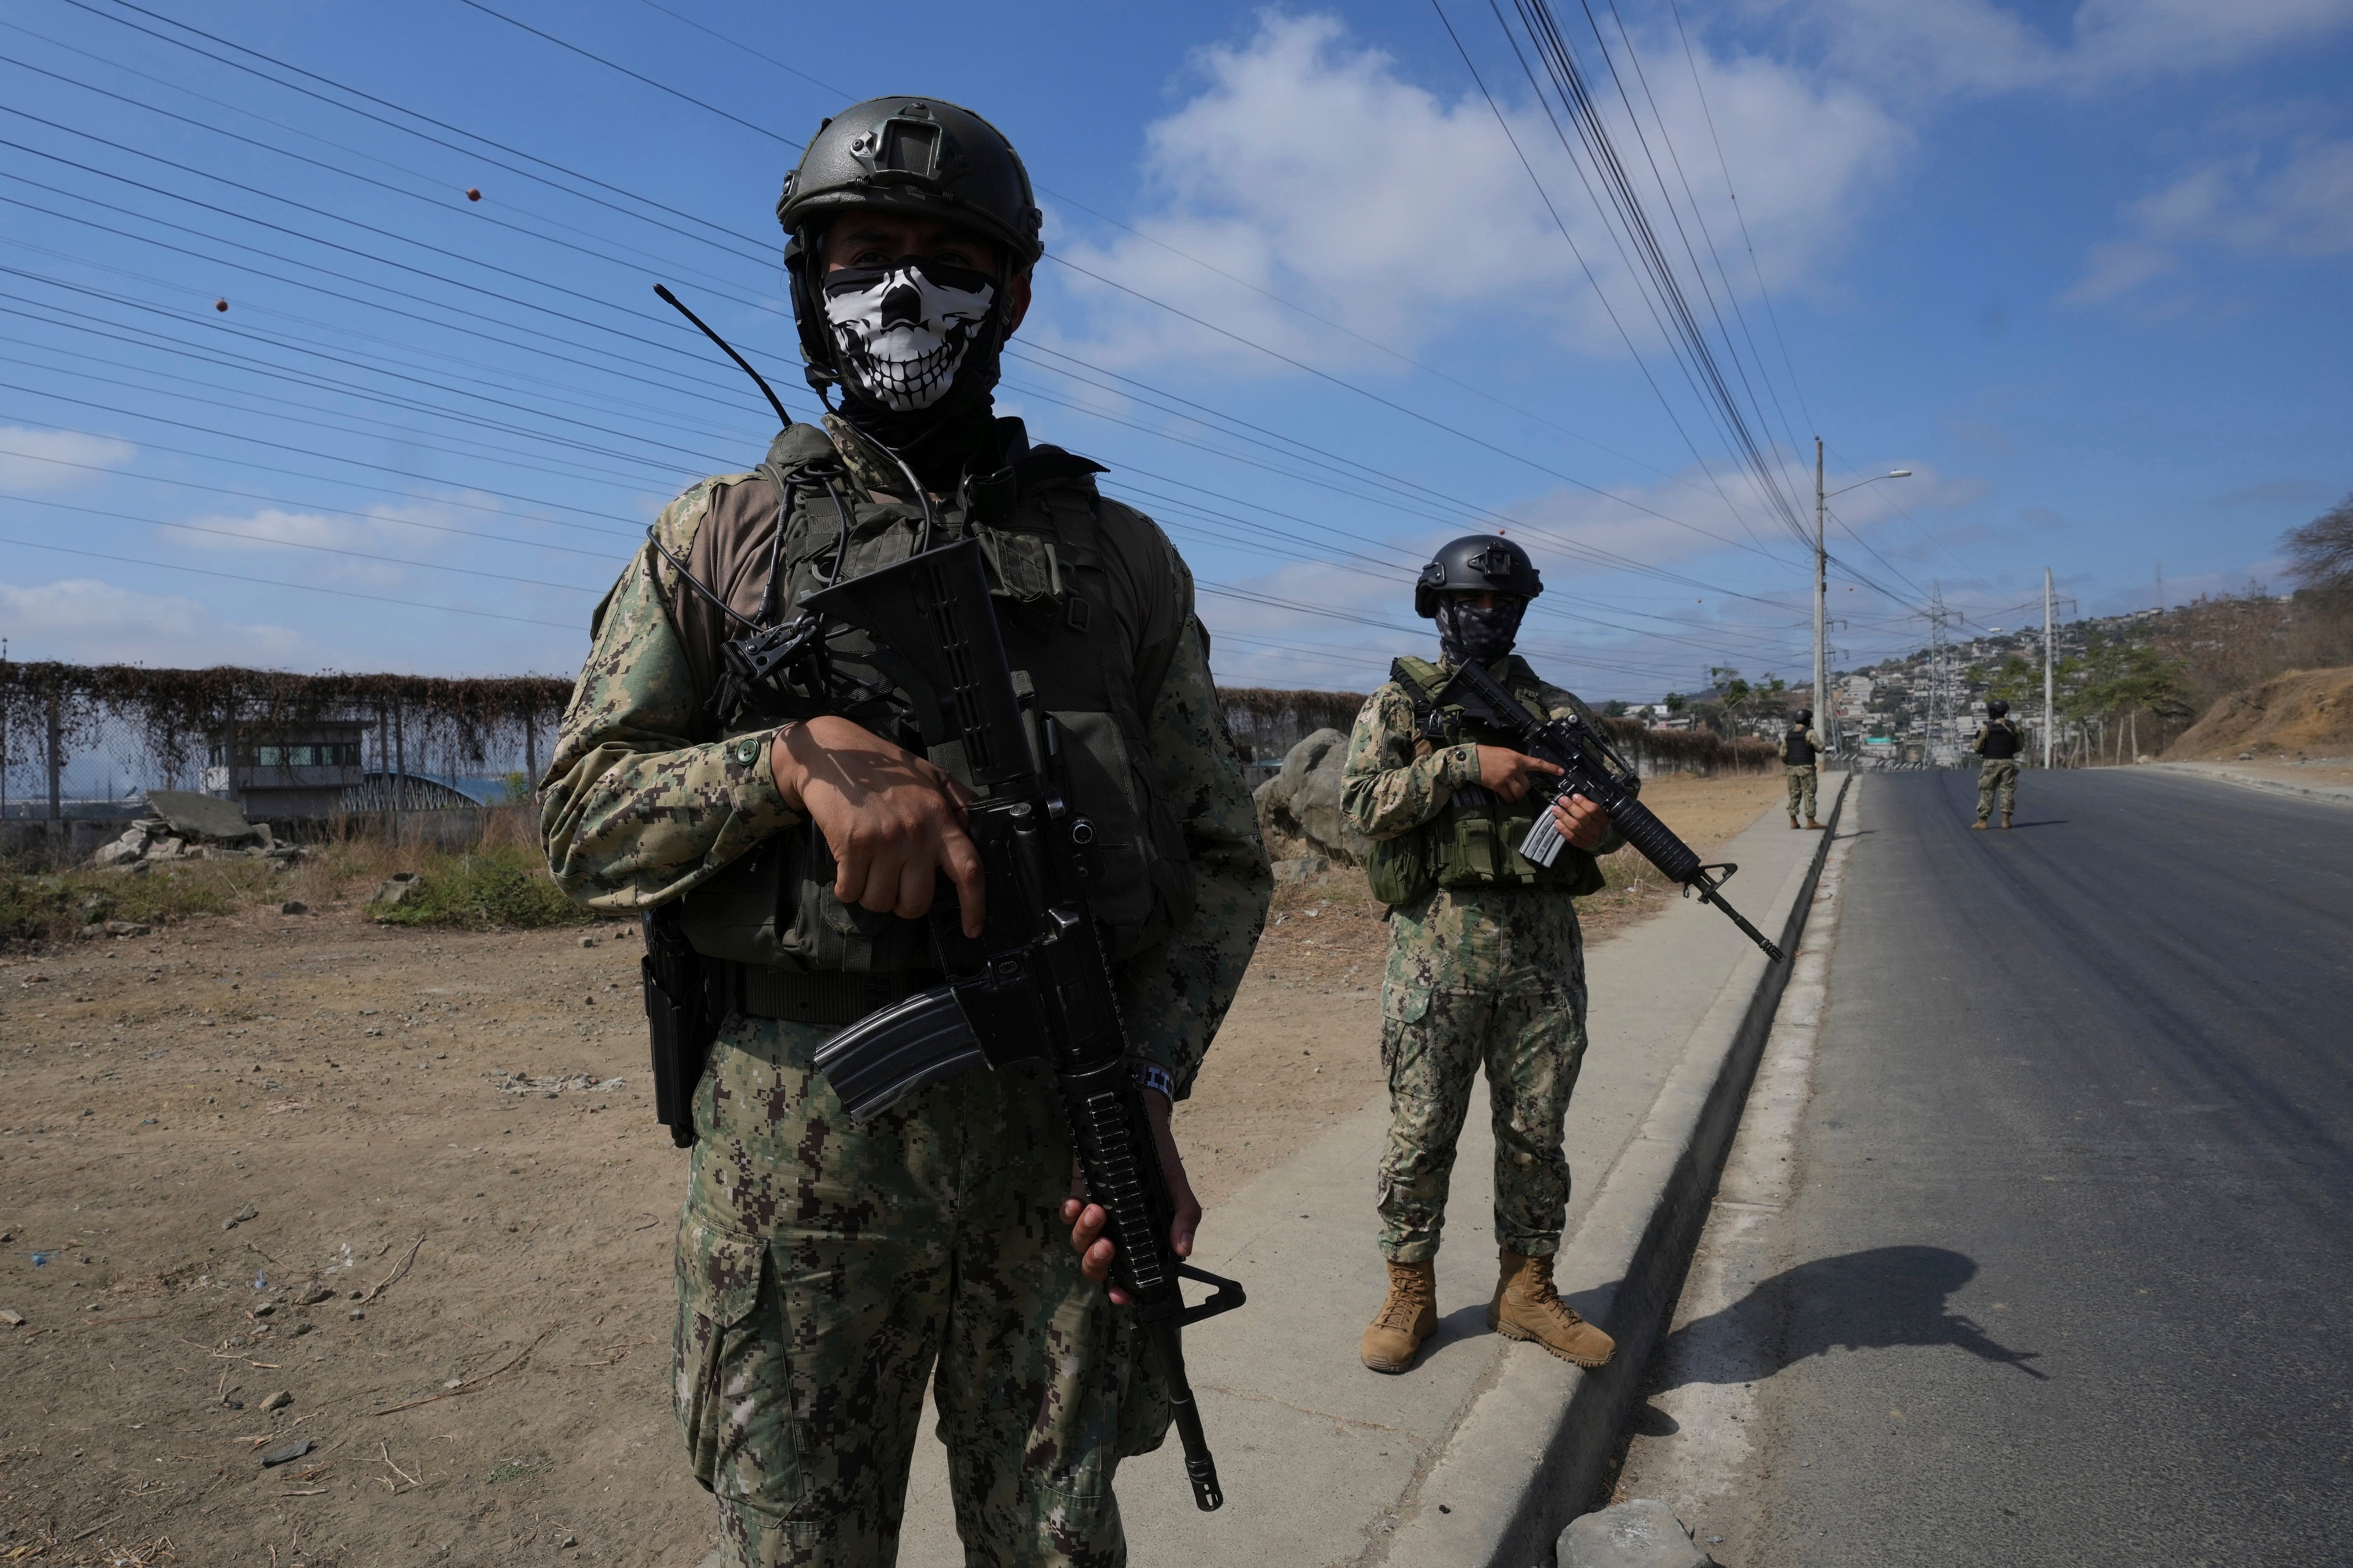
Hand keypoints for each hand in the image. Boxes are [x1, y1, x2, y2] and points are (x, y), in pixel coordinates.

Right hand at [769, 716, 986, 937]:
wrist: (833, 753)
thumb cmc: (883, 767)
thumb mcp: (931, 776)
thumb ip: (957, 802)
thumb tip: (973, 827)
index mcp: (941, 818)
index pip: (969, 870)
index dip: (974, 906)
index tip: (972, 929)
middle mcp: (917, 833)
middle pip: (917, 902)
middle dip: (902, 904)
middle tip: (893, 885)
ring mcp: (885, 840)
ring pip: (880, 902)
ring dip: (870, 895)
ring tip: (867, 869)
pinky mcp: (854, 844)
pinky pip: (851, 892)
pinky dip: (846, 887)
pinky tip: (847, 866)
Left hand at [1060, 1090, 1199, 1305]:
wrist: (1138, 1118)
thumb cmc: (1159, 1156)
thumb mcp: (1176, 1184)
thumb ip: (1183, 1216)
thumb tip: (1184, 1250)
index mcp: (1140, 1236)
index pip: (1128, 1274)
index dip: (1121, 1289)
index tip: (1119, 1295)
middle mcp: (1115, 1231)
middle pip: (1096, 1265)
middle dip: (1097, 1263)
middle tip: (1107, 1245)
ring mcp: (1095, 1214)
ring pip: (1079, 1242)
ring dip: (1084, 1234)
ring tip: (1096, 1211)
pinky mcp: (1078, 1193)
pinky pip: (1066, 1214)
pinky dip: (1069, 1212)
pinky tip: (1076, 1203)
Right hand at [1476, 744, 1563, 803]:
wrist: (1473, 759)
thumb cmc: (1489, 754)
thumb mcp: (1507, 753)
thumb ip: (1517, 761)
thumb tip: (1523, 771)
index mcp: (1518, 759)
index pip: (1538, 764)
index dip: (1550, 768)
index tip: (1561, 771)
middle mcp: (1515, 769)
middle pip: (1528, 785)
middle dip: (1524, 787)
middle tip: (1517, 785)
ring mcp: (1507, 778)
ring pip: (1520, 793)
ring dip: (1517, 795)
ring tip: (1512, 792)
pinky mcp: (1498, 786)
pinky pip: (1509, 797)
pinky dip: (1509, 798)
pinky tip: (1505, 795)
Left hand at [1551, 792, 1607, 849]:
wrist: (1599, 839)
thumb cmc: (1595, 821)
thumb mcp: (1596, 813)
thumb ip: (1587, 805)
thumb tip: (1574, 796)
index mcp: (1602, 818)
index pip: (1593, 809)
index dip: (1582, 802)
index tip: (1574, 796)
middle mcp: (1596, 828)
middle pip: (1581, 816)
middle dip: (1570, 806)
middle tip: (1562, 800)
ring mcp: (1588, 837)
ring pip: (1574, 826)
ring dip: (1563, 816)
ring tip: (1556, 810)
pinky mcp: (1580, 843)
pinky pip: (1570, 836)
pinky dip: (1562, 828)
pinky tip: (1557, 822)